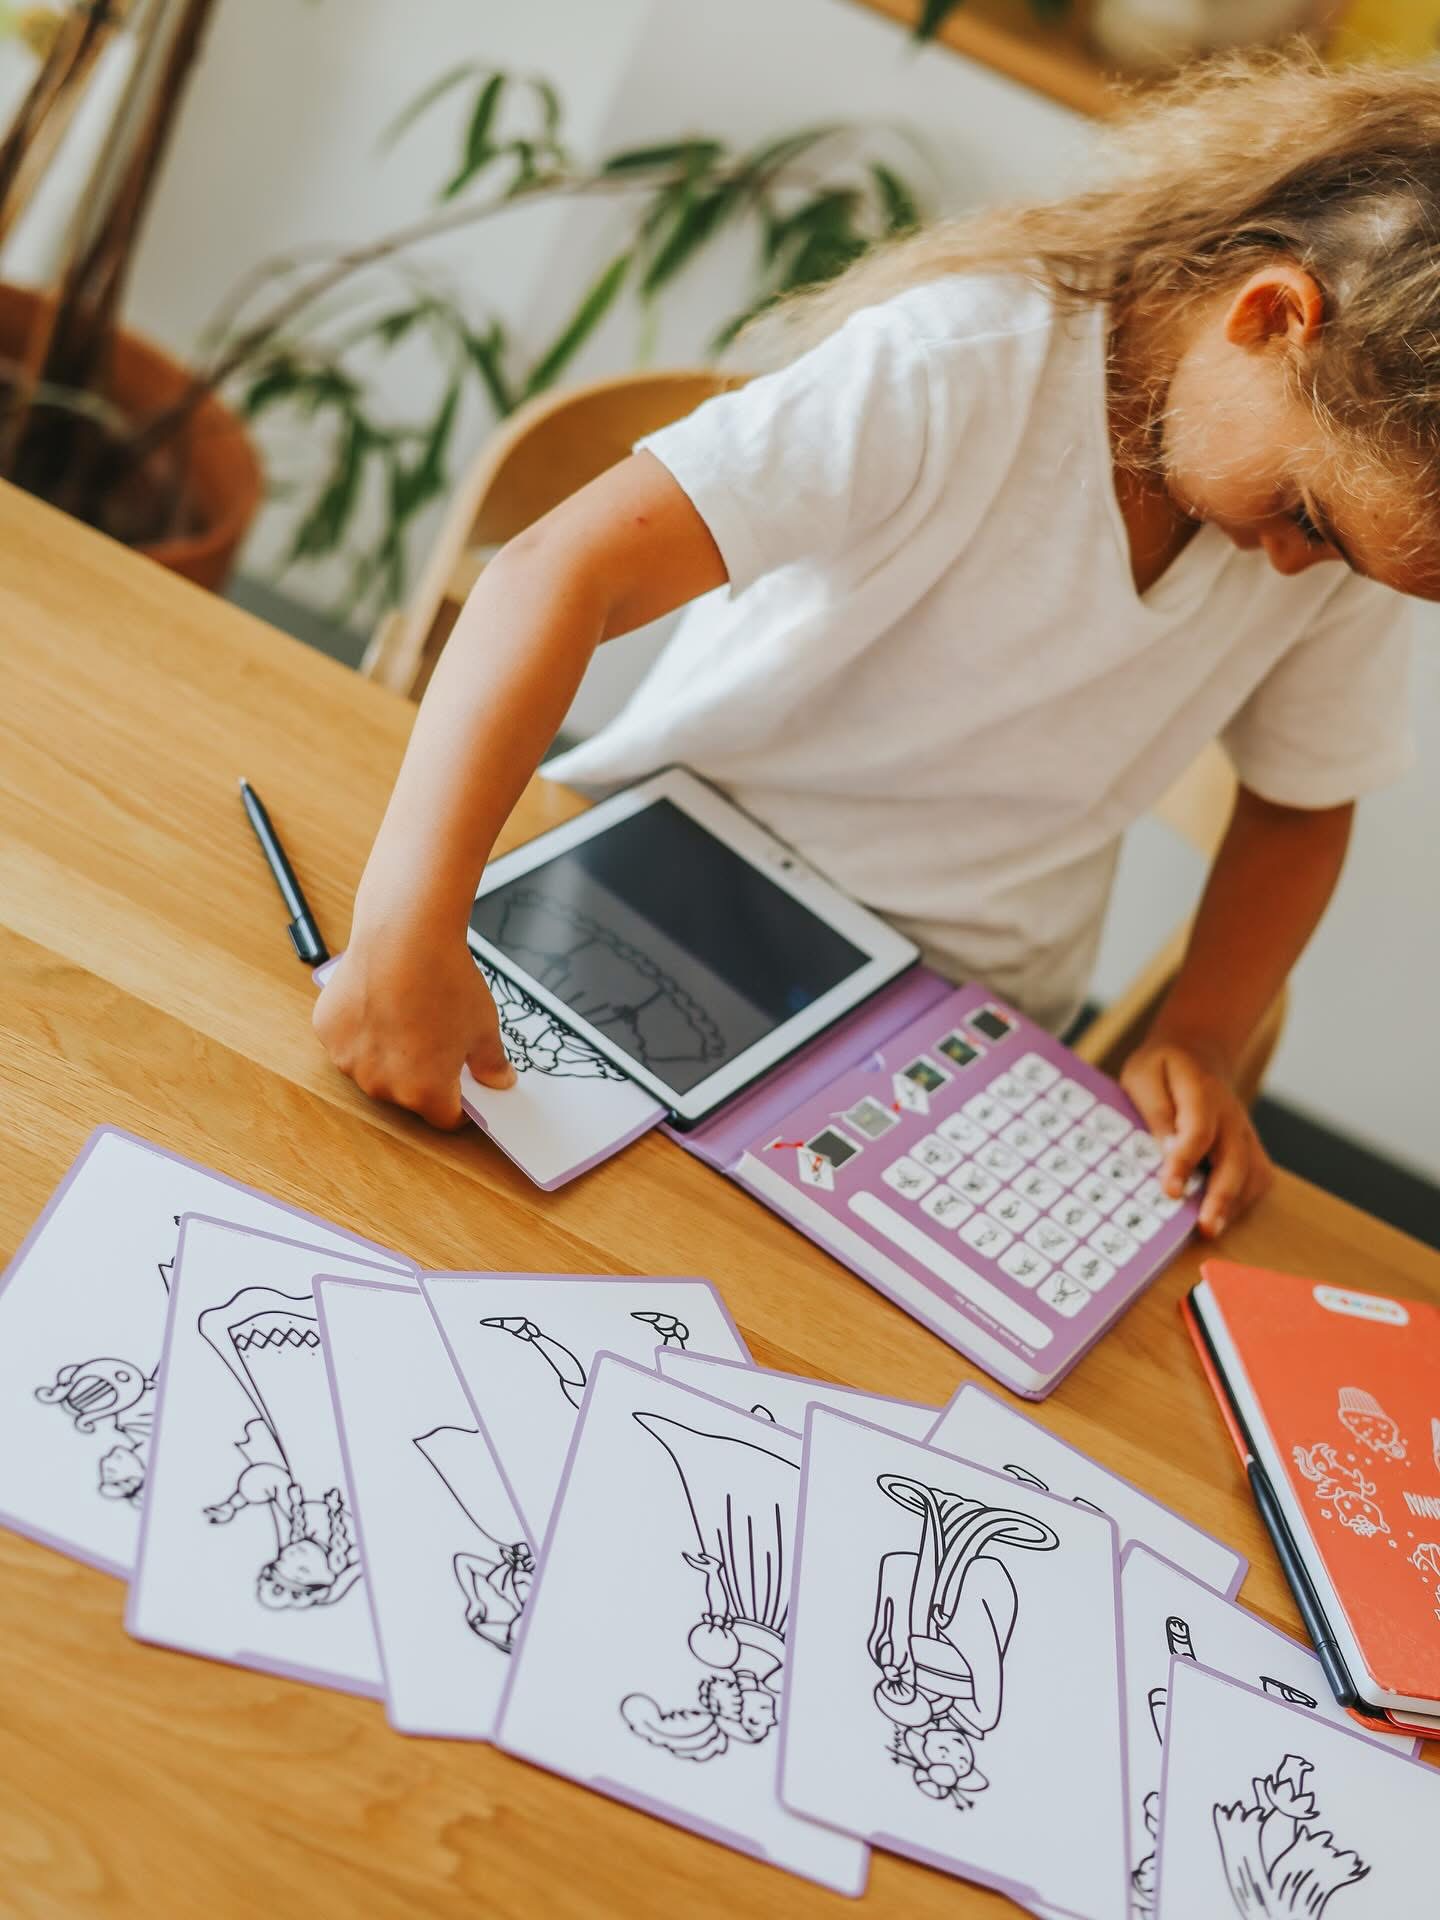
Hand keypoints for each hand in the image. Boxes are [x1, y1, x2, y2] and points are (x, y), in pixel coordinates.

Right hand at [313, 932, 514, 1128]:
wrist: (404, 936)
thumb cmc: (445, 982)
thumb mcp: (484, 1027)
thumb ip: (491, 1063)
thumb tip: (499, 1081)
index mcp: (423, 1092)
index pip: (445, 1117)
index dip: (459, 1103)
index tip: (464, 1084)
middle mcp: (382, 1085)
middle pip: (407, 1093)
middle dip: (423, 1073)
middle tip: (437, 1036)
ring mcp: (349, 1059)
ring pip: (374, 1067)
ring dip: (388, 1052)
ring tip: (406, 1012)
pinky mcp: (328, 1031)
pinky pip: (348, 1040)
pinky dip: (361, 1028)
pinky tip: (378, 999)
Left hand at [1119, 1039, 1274, 1238]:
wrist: (1198, 1051)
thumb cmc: (1163, 1067)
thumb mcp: (1144, 1075)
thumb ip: (1156, 1111)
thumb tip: (1167, 1149)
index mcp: (1202, 1092)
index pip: (1198, 1132)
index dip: (1185, 1163)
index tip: (1171, 1191)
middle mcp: (1231, 1115)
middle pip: (1236, 1159)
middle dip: (1222, 1197)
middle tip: (1206, 1227)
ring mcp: (1244, 1131)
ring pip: (1254, 1172)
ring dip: (1236, 1203)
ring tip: (1212, 1228)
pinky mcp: (1249, 1146)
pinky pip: (1258, 1176)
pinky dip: (1245, 1199)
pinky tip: (1221, 1214)